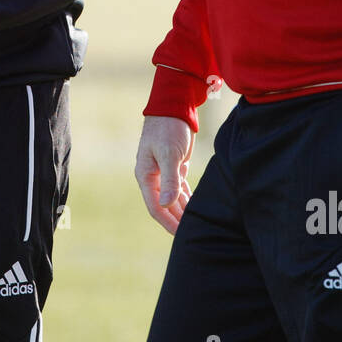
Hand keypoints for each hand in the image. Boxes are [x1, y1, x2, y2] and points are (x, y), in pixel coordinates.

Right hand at [134, 115, 194, 234]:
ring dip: (182, 211)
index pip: (155, 207)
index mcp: (146, 175)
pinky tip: (194, 208)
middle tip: (192, 234)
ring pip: (172, 198)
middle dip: (176, 220)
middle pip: (164, 206)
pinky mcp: (174, 166)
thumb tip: (165, 205)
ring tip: (196, 224)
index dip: (168, 222)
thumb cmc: (168, 128)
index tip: (181, 235)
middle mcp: (153, 177)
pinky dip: (186, 199)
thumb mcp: (169, 154)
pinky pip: (179, 188)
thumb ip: (169, 180)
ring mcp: (163, 172)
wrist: (173, 106)